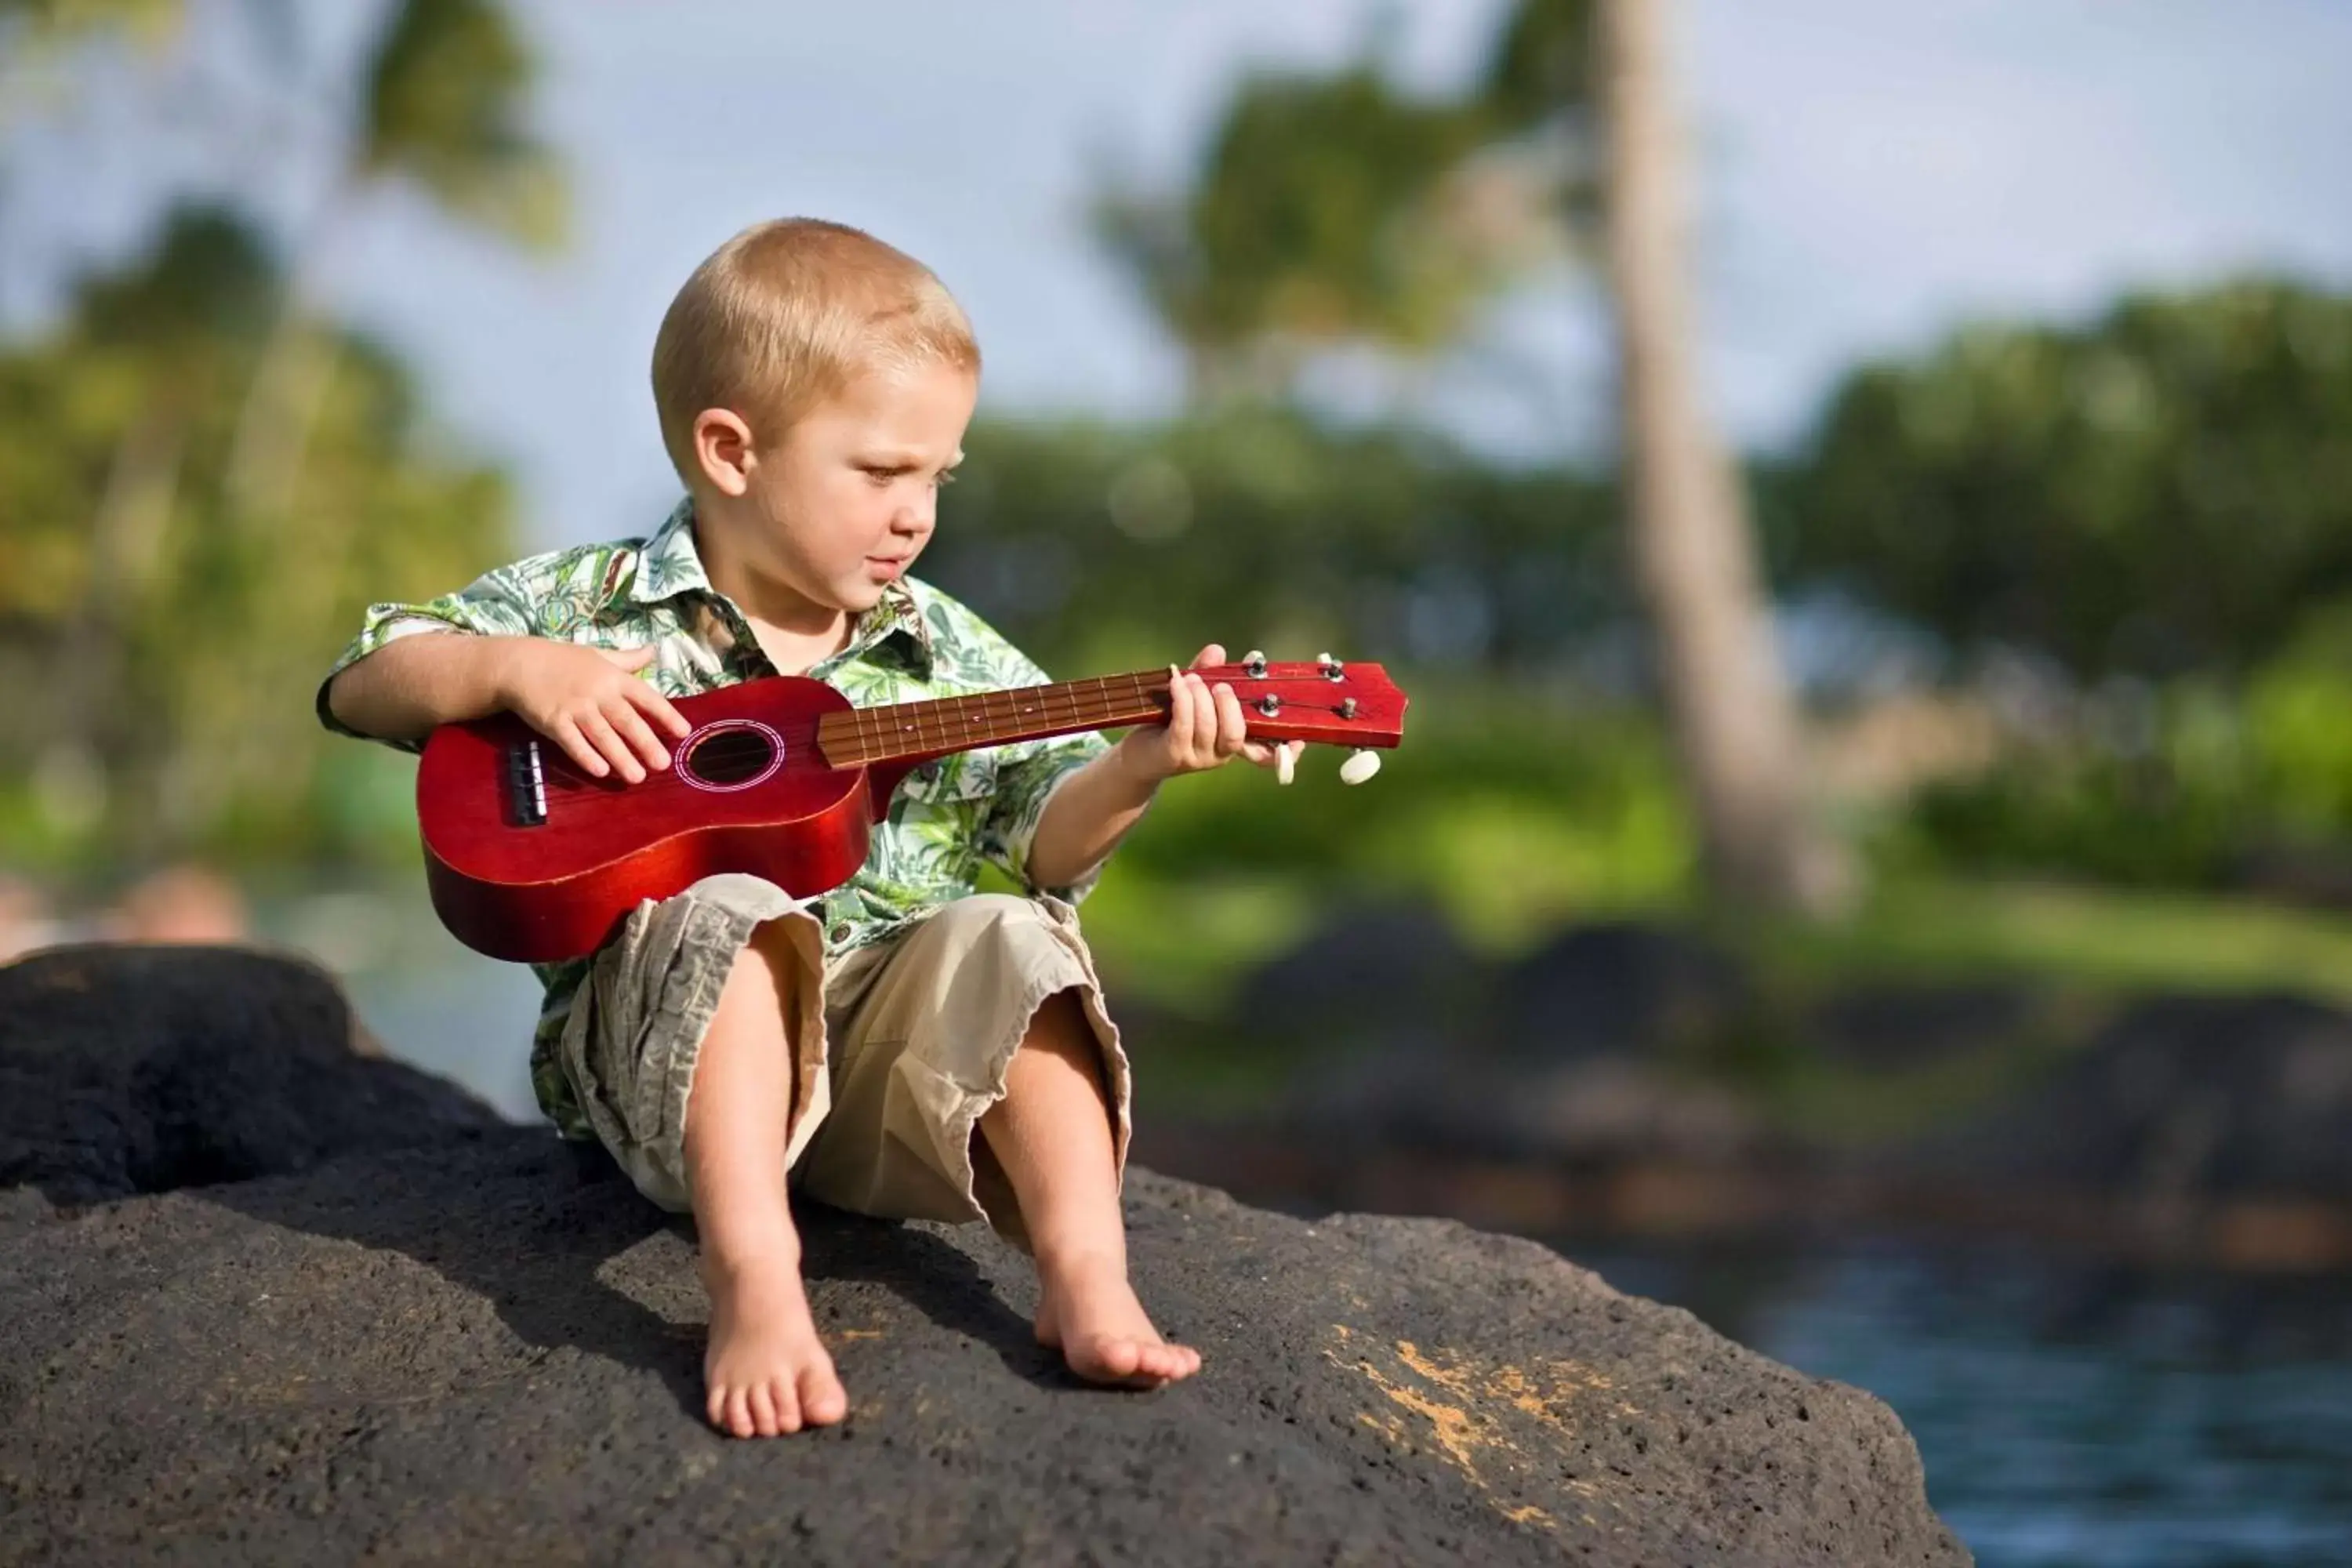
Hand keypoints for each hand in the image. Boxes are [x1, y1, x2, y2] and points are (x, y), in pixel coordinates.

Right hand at [496, 641, 691, 783]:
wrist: (519, 663)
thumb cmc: (563, 660)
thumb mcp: (599, 654)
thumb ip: (628, 659)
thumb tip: (654, 650)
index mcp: (613, 677)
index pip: (646, 697)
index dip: (666, 714)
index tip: (684, 732)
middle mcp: (598, 693)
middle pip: (627, 721)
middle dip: (646, 743)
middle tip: (663, 764)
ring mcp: (575, 708)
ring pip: (603, 736)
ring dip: (621, 757)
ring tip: (638, 777)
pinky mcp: (554, 721)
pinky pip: (573, 742)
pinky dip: (586, 756)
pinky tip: (601, 771)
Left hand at [1111, 643, 1302, 787]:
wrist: (1138, 754)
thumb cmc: (1169, 723)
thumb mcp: (1193, 695)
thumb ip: (1207, 674)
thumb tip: (1218, 650)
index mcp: (1232, 742)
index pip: (1265, 752)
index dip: (1284, 750)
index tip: (1297, 738)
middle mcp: (1219, 754)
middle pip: (1235, 734)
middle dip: (1229, 705)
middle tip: (1219, 685)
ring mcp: (1196, 757)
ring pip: (1208, 727)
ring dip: (1201, 697)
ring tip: (1191, 678)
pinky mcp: (1173, 754)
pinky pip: (1184, 726)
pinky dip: (1183, 700)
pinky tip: (1177, 681)